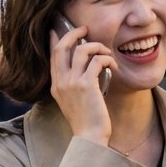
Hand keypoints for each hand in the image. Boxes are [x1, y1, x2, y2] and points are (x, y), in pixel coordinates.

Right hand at [49, 26, 115, 145]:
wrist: (89, 138)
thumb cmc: (86, 122)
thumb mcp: (73, 102)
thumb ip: (73, 85)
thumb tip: (86, 68)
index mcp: (56, 86)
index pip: (52, 56)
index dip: (54, 40)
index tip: (56, 30)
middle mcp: (61, 82)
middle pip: (61, 47)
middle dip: (73, 33)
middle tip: (85, 29)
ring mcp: (72, 83)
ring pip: (81, 50)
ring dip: (96, 46)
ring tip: (106, 53)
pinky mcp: (86, 85)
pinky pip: (97, 61)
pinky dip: (107, 59)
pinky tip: (113, 66)